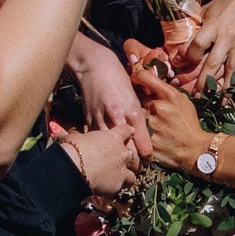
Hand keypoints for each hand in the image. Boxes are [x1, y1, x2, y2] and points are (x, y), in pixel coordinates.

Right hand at [49, 120, 139, 195]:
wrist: (74, 168)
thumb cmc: (72, 149)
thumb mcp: (69, 138)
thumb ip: (65, 134)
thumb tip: (54, 128)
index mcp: (112, 137)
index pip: (126, 130)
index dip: (127, 131)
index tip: (129, 132)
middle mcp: (121, 152)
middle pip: (132, 153)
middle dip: (125, 157)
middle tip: (117, 160)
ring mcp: (122, 168)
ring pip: (132, 172)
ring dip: (127, 175)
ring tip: (118, 178)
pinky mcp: (119, 183)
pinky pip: (125, 185)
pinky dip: (119, 186)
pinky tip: (110, 188)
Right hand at [69, 35, 152, 156]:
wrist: (95, 65)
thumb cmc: (118, 80)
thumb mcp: (134, 98)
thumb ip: (139, 121)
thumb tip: (146, 143)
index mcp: (132, 112)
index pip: (142, 146)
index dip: (145, 158)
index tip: (146, 164)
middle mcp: (117, 118)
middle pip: (126, 152)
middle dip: (132, 164)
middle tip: (135, 170)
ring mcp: (101, 120)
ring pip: (110, 150)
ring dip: (116, 159)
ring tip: (121, 166)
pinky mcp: (88, 120)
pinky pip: (96, 141)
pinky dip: (100, 149)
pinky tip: (103, 154)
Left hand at [130, 60, 207, 172]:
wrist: (195, 149)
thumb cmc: (188, 123)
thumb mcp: (183, 101)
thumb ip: (166, 90)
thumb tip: (148, 81)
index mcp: (169, 95)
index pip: (144, 76)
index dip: (136, 76)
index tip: (135, 79)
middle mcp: (158, 107)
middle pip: (139, 98)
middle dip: (144, 104)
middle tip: (155, 113)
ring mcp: (151, 124)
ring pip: (138, 116)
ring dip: (143, 119)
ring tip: (157, 127)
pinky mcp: (146, 139)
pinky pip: (138, 131)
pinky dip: (142, 133)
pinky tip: (154, 136)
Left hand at [179, 0, 234, 95]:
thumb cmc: (228, 0)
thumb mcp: (209, 8)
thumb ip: (196, 23)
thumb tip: (180, 36)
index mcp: (213, 25)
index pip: (197, 45)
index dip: (187, 57)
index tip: (179, 66)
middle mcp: (227, 36)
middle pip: (212, 64)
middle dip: (203, 82)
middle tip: (195, 96)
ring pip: (232, 70)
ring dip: (224, 88)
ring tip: (217, 102)